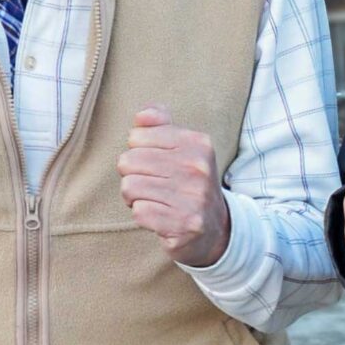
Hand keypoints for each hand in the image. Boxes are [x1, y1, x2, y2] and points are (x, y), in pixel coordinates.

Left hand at [118, 106, 229, 268]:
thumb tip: (142, 116)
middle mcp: (198, 169)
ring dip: (134, 197)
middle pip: (129, 161)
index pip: (137, 136)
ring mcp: (192, 198)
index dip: (137, 152)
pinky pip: (139, 212)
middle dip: (132, 175)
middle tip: (150, 185)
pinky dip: (143, 216)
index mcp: (198, 144)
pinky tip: (159, 216)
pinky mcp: (183, 224)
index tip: (153, 164)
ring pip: (130, 187)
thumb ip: (160, 125)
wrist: (216, 228)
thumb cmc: (188, 183)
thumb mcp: (182, 148)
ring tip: (153, 200)